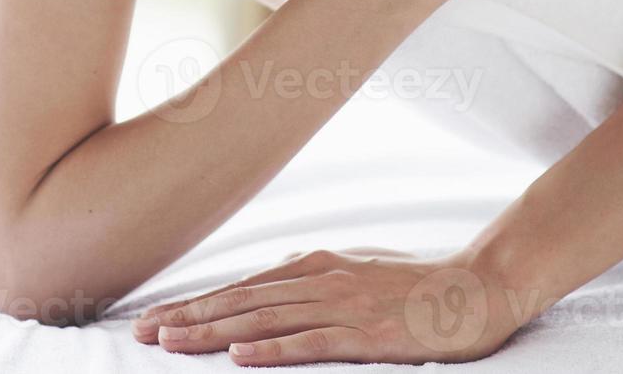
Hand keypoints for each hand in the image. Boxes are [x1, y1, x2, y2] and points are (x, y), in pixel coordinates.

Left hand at [131, 246, 530, 365]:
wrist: (479, 286)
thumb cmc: (419, 284)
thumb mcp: (358, 269)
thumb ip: (316, 276)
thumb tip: (277, 283)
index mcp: (317, 264)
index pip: (243, 286)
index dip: (197, 301)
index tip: (157, 315)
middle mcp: (322, 279)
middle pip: (242, 300)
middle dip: (189, 316)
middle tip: (142, 331)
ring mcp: (344, 305)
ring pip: (264, 319)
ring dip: (213, 331)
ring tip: (172, 342)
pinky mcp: (368, 334)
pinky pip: (312, 343)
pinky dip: (273, 350)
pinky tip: (239, 357)